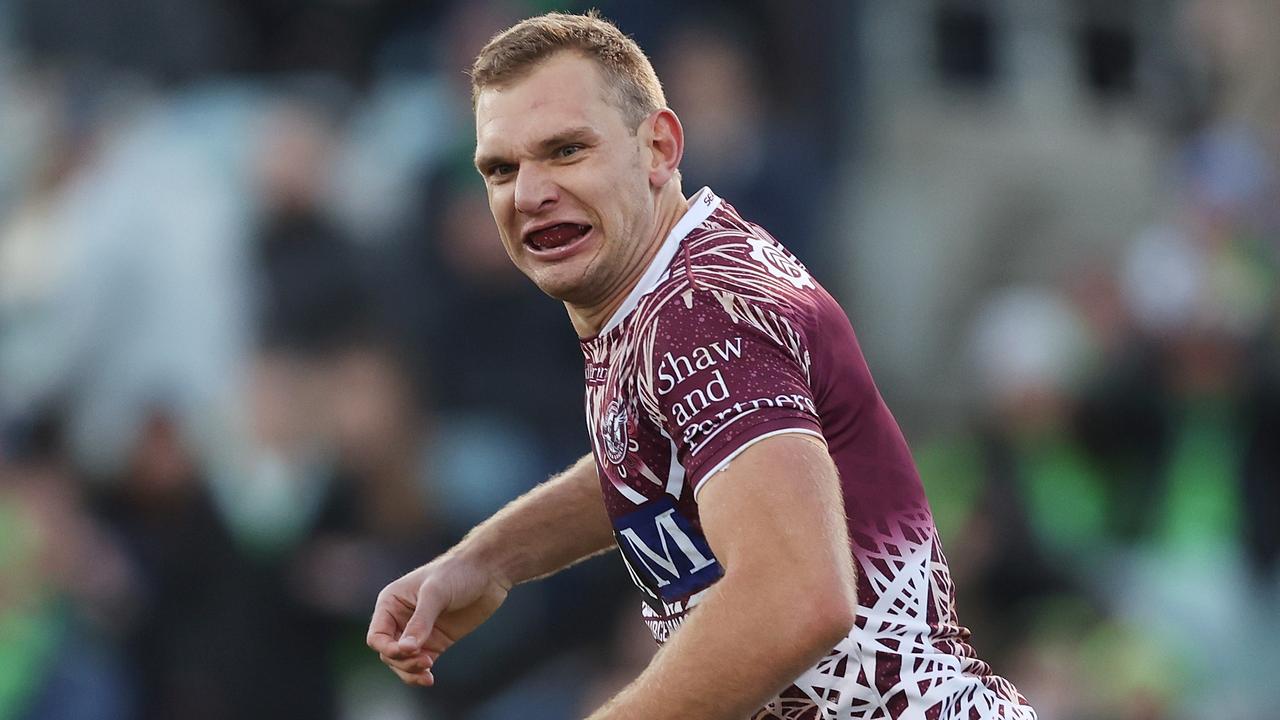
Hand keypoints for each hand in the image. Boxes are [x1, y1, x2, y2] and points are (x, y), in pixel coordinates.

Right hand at [366, 556, 509, 685]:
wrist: (488, 571)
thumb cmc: (457, 572)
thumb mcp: (436, 593)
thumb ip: (421, 622)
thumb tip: (405, 650)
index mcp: (391, 603)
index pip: (377, 636)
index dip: (387, 648)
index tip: (405, 651)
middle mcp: (400, 619)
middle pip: (388, 653)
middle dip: (402, 661)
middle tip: (425, 661)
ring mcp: (419, 632)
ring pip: (403, 661)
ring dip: (411, 671)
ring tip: (427, 674)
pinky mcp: (436, 641)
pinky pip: (421, 663)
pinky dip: (421, 673)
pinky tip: (429, 679)